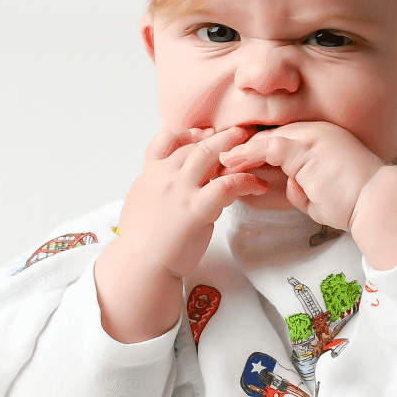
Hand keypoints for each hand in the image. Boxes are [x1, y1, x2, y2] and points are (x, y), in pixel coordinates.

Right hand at [95, 127, 266, 341]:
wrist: (138, 264)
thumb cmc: (141, 242)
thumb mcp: (142, 205)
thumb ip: (159, 190)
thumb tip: (176, 190)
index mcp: (150, 173)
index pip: (166, 139)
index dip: (187, 134)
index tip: (203, 135)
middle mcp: (165, 176)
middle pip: (195, 145)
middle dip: (220, 136)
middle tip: (240, 132)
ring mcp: (181, 190)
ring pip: (210, 156)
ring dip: (234, 148)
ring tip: (254, 146)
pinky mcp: (196, 209)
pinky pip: (227, 185)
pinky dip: (245, 181)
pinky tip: (257, 185)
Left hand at [218, 121, 382, 229]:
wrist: (377, 204)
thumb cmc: (354, 204)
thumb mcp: (320, 195)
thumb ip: (302, 187)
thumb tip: (289, 187)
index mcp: (319, 140)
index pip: (277, 143)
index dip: (251, 153)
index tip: (229, 164)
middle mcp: (315, 132)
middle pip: (267, 137)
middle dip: (239, 150)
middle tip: (213, 162)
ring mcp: (312, 136)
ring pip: (264, 140)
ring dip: (237, 152)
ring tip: (214, 163)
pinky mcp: (307, 147)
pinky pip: (268, 147)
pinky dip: (246, 155)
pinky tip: (229, 162)